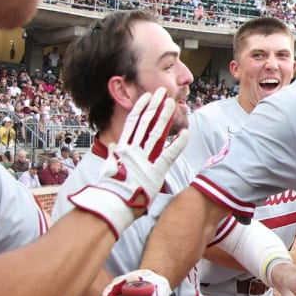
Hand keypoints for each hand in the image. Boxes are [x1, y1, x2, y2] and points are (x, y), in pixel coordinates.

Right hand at [67, 88, 189, 236]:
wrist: (111, 203)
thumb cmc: (110, 189)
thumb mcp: (109, 167)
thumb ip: (113, 154)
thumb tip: (113, 145)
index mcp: (122, 148)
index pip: (133, 123)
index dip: (140, 108)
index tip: (146, 97)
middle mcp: (133, 150)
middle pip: (146, 123)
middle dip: (155, 106)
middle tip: (163, 92)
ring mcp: (145, 159)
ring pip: (157, 133)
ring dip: (166, 117)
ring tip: (173, 103)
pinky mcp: (155, 171)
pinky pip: (170, 154)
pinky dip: (178, 143)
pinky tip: (186, 132)